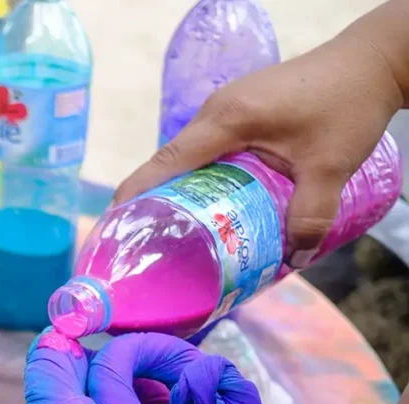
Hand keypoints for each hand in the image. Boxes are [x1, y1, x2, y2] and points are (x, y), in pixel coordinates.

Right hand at [114, 32, 402, 264]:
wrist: (372, 62)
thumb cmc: (347, 105)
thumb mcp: (330, 168)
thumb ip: (309, 217)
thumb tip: (293, 260)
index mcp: (226, 120)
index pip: (166, 162)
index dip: (136, 194)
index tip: (114, 226)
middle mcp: (215, 111)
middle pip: (169, 162)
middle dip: (152, 201)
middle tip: (146, 242)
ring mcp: (225, 108)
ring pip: (188, 156)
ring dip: (178, 190)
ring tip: (174, 230)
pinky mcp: (238, 111)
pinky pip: (206, 148)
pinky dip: (199, 176)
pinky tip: (209, 202)